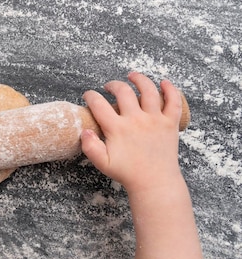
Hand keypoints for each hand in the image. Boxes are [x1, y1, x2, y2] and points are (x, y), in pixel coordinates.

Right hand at [80, 72, 183, 194]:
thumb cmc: (128, 173)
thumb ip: (90, 147)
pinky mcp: (170, 123)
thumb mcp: (102, 163)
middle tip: (108, 87)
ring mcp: (155, 120)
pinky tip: (164, 83)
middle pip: (123, 91)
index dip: (90, 96)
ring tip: (132, 75)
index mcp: (117, 128)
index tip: (88, 95)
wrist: (155, 182)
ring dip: (139, 79)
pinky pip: (173, 101)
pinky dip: (170, 89)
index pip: (99, 104)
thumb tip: (85, 131)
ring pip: (148, 90)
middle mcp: (136, 120)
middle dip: (113, 85)